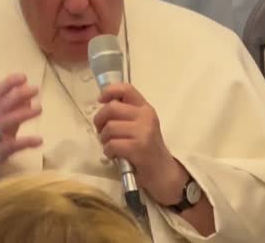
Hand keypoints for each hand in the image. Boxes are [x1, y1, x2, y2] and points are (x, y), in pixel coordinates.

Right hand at [0, 74, 42, 174]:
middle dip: (18, 95)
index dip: (8, 84)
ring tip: (39, 108)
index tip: (23, 77)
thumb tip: (29, 95)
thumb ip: (15, 108)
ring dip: (23, 113)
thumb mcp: (4, 120)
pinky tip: (39, 139)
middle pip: (1, 105)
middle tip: (35, 89)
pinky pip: (11, 146)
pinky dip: (25, 142)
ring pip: (5, 121)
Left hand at [93, 83, 187, 205]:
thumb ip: (127, 115)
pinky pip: (112, 144)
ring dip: (104, 139)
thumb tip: (103, 107)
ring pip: (109, 127)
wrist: (165, 174)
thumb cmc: (148, 151)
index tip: (101, 100)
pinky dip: (108, 151)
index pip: (126, 89)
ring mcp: (143, 132)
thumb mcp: (141, 127)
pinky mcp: (138, 148)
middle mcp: (146, 116)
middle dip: (99, 120)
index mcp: (146, 109)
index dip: (109, 91)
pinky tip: (114, 156)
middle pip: (112, 108)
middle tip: (101, 131)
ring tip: (110, 146)